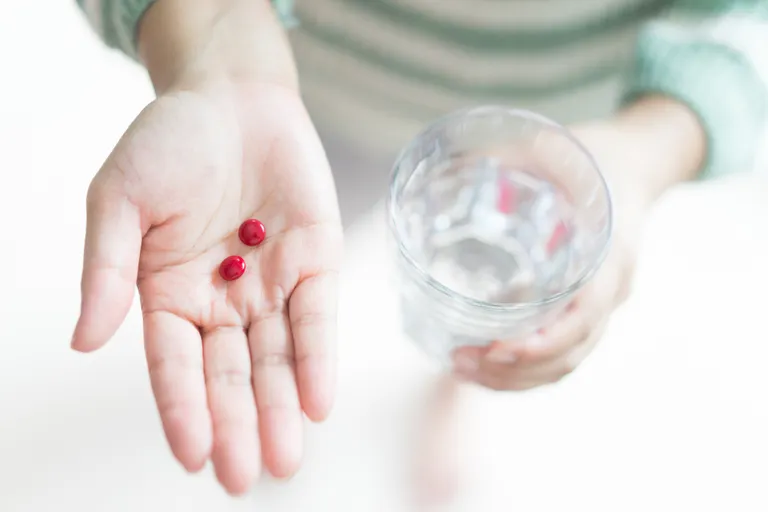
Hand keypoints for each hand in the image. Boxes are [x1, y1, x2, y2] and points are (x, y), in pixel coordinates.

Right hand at [71, 0, 341, 493]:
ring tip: (285, 458)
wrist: (232, 96)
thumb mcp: (120, 200)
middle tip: (244, 477)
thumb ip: (107, 270)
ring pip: (276, 358)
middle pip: (230, 374)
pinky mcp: (314, 262)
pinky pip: (317, 316)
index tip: (191, 456)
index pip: (174, 365)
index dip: (182, 409)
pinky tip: (318, 401)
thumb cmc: (169, 143)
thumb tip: (83, 340)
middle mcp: (221, 301)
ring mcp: (270, 285)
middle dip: (237, 425)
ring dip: (280, 406)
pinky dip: (318, 357)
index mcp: (168, 294)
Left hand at [451, 98, 705, 389]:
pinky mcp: (585, 308)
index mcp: (610, 252)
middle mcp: (610, 287)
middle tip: (463, 361)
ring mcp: (601, 302)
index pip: (585, 315)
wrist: (635, 164)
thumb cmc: (596, 156)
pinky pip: (562, 353)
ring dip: (516, 379)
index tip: (499, 350)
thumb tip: (453, 166)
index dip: (545, 342)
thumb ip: (512, 155)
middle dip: (516, 370)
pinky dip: (526, 371)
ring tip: (464, 370)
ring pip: (566, 362)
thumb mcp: (557, 145)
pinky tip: (486, 368)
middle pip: (571, 352)